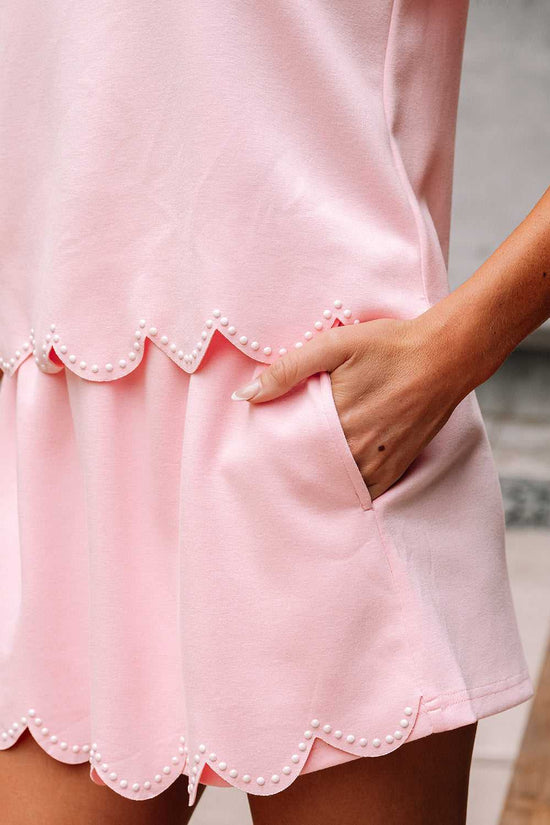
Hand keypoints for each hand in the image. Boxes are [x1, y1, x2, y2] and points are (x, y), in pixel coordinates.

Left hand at [230, 316, 467, 500]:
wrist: (446, 355)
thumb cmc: (390, 346)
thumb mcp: (335, 344)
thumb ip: (288, 369)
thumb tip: (245, 396)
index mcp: (336, 419)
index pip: (289, 448)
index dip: (274, 448)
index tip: (263, 445)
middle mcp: (357, 448)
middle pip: (311, 469)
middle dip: (294, 466)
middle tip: (278, 460)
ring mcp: (380, 461)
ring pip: (336, 483)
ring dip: (320, 478)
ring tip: (304, 469)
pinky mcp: (397, 466)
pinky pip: (365, 490)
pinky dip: (348, 486)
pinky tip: (336, 476)